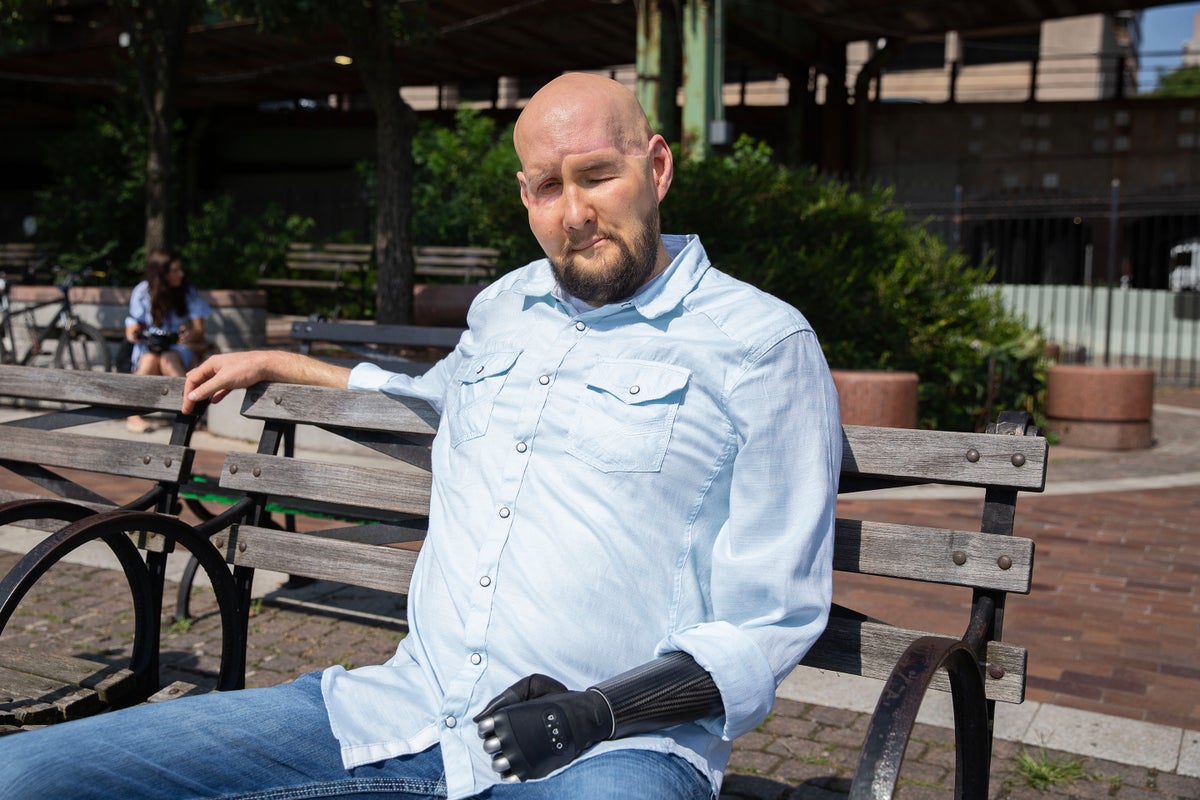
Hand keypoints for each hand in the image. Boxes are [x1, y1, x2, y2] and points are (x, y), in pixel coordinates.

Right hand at [181, 351, 274, 413]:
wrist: (267, 366)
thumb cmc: (246, 369)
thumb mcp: (224, 380)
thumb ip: (207, 388)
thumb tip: (192, 396)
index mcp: (211, 364)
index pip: (192, 379)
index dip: (187, 394)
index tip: (186, 407)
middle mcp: (216, 367)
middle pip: (199, 381)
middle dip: (192, 393)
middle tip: (188, 407)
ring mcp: (226, 372)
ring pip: (209, 384)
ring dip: (203, 394)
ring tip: (198, 405)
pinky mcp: (235, 378)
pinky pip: (221, 387)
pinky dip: (216, 394)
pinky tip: (214, 401)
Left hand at [473, 675, 613, 781]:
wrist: (582, 717)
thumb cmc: (556, 698)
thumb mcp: (532, 685)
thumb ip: (505, 698)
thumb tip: (480, 718)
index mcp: (507, 717)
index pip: (483, 729)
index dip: (490, 727)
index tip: (501, 725)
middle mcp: (510, 738)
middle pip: (488, 747)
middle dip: (494, 742)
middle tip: (510, 738)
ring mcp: (520, 756)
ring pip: (497, 764)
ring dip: (502, 758)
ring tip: (515, 751)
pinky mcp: (530, 771)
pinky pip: (509, 778)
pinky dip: (510, 773)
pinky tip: (519, 763)